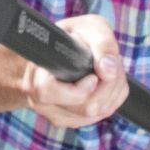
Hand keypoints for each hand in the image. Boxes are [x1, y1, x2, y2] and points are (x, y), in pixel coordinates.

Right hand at [15, 14, 128, 132]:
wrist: (58, 52)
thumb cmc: (72, 37)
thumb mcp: (88, 27)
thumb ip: (102, 44)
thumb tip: (108, 70)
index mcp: (35, 76)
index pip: (50, 93)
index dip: (79, 88)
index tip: (94, 75)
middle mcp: (41, 101)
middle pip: (86, 108)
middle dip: (108, 85)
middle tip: (109, 64)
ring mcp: (56, 115)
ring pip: (97, 113)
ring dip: (113, 91)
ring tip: (107, 70)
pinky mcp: (71, 121)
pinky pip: (101, 116)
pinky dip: (111, 99)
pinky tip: (104, 83)